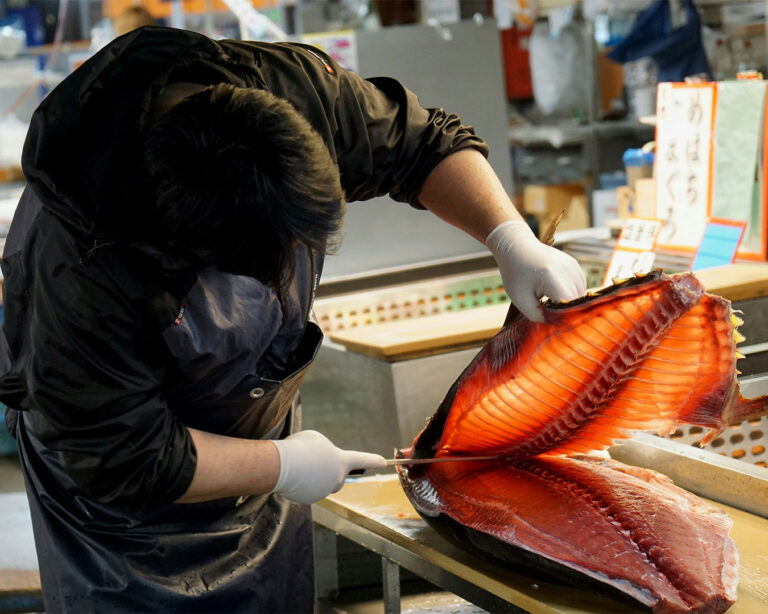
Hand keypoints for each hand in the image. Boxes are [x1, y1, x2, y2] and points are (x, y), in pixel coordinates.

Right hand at [270, 430, 385, 504]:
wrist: (280, 466)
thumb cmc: (299, 448)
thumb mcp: (316, 439)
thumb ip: (325, 451)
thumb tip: (322, 462)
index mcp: (342, 461)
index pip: (362, 460)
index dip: (373, 460)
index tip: (384, 462)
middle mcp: (337, 479)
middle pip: (336, 475)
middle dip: (327, 469)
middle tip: (311, 459)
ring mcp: (323, 491)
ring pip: (320, 482)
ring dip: (311, 475)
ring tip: (298, 465)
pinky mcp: (309, 499)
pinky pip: (307, 489)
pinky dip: (301, 483)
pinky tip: (293, 476)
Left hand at [486, 220, 586, 321]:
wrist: (517, 247)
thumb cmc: (515, 273)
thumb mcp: (521, 299)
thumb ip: (538, 315)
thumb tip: (554, 326)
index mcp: (554, 279)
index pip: (569, 308)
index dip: (561, 319)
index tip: (550, 322)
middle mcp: (569, 272)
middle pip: (575, 303)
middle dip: (563, 311)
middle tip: (546, 310)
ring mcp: (574, 267)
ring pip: (580, 296)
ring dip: (567, 302)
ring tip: (547, 296)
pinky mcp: (575, 266)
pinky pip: (579, 287)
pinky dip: (569, 292)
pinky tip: (553, 289)